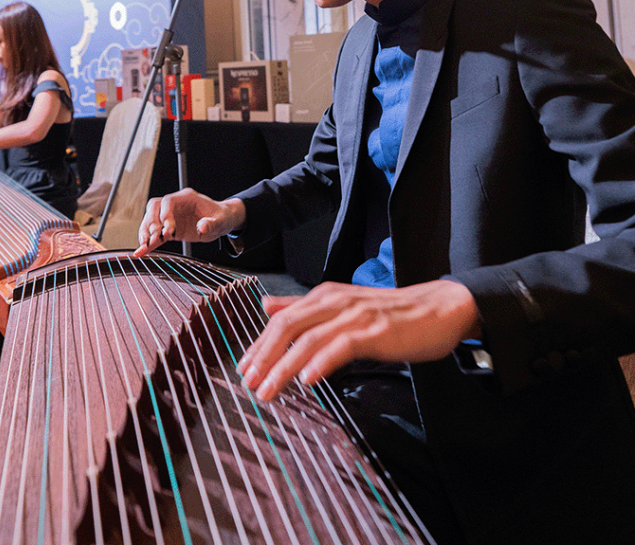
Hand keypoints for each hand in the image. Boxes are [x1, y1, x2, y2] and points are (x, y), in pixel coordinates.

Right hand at [134, 188, 244, 257]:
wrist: (220, 222)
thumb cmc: (220, 217)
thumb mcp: (221, 221)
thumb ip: (212, 224)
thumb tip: (201, 228)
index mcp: (186, 198)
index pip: (168, 201)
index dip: (165, 214)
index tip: (169, 230)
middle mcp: (174, 205)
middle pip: (154, 207)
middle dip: (151, 222)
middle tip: (155, 237)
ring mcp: (169, 217)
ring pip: (150, 220)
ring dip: (145, 232)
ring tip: (144, 245)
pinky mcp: (168, 230)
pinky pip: (155, 235)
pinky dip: (148, 243)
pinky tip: (141, 252)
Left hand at [238, 279, 481, 398]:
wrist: (439, 308)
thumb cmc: (391, 312)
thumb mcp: (342, 305)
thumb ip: (303, 307)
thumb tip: (267, 307)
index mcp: (323, 296)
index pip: (280, 320)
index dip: (259, 344)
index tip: (244, 368)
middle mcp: (334, 302)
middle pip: (287, 327)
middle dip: (264, 357)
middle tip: (249, 382)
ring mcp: (354, 315)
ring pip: (309, 339)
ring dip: (285, 366)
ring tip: (269, 389)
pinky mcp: (375, 331)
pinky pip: (342, 346)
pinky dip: (322, 361)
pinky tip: (308, 379)